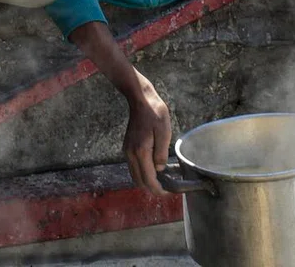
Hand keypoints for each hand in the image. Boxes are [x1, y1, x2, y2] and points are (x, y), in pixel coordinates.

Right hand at [123, 77, 170, 194]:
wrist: (141, 100)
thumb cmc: (155, 113)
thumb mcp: (164, 132)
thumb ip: (161, 153)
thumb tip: (159, 169)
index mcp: (141, 151)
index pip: (148, 179)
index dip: (157, 190)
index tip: (167, 193)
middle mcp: (131, 154)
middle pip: (139, 181)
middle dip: (152, 188)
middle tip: (166, 189)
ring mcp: (127, 151)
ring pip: (135, 175)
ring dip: (147, 181)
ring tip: (162, 181)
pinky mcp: (128, 147)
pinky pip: (134, 166)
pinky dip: (142, 172)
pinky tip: (154, 169)